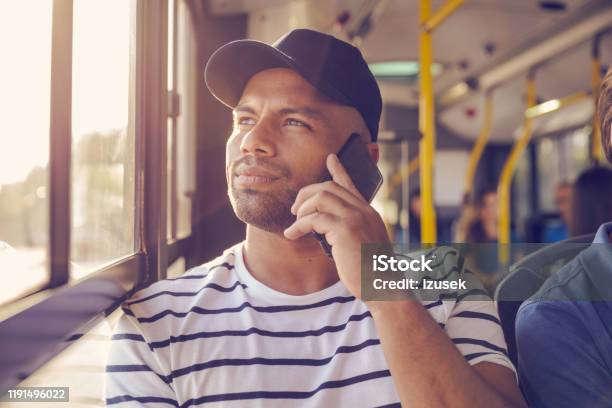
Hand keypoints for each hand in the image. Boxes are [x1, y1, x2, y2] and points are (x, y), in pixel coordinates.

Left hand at [284, 154, 389, 297]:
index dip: (339, 171)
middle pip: (328, 187)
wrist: (383, 286)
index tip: (330, 158)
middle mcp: (363, 211)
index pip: (351, 185)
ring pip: (320, 197)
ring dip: (302, 209)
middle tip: (295, 210)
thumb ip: (351, 231)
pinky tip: (292, 234)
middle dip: (306, 194)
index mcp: (368, 213)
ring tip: (295, 224)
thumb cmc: (371, 272)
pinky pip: (314, 218)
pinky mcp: (345, 229)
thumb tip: (328, 229)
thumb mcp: (364, 245)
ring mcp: (355, 218)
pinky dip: (299, 225)